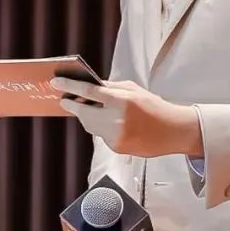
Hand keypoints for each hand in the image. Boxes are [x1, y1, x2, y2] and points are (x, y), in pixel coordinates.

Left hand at [51, 77, 200, 156]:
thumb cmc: (154, 106)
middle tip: (66, 100)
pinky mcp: (117, 147)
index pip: (88, 91)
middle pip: (83, 112)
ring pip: (89, 125)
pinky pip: (100, 135)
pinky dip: (101, 128)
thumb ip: (111, 88)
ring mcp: (116, 135)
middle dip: (73, 105)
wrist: (173, 131)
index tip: (56, 83)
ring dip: (86, 117)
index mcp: (122, 100)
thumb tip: (88, 87)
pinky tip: (112, 124)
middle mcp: (116, 119)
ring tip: (89, 109)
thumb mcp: (134, 90)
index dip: (69, 86)